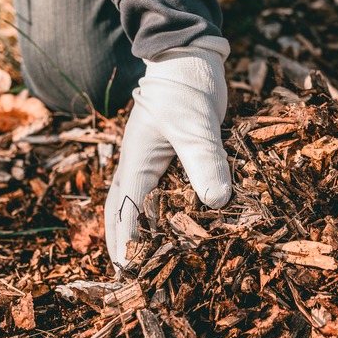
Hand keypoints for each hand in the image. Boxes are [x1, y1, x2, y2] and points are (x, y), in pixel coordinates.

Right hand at [104, 36, 232, 271]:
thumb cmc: (185, 89)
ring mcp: (152, 162)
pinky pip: (161, 191)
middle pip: (122, 212)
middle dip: (122, 244)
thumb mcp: (195, 126)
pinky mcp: (171, 157)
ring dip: (139, 230)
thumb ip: (204, 161)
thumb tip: (216, 203)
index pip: (126, 212)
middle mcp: (138, 166)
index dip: (127, 245)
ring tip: (146, 260)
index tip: (131, 275)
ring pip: (138, 203)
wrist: (189, 59)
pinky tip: (177, 224)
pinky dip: (163, 212)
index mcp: (136, 163)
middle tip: (129, 277)